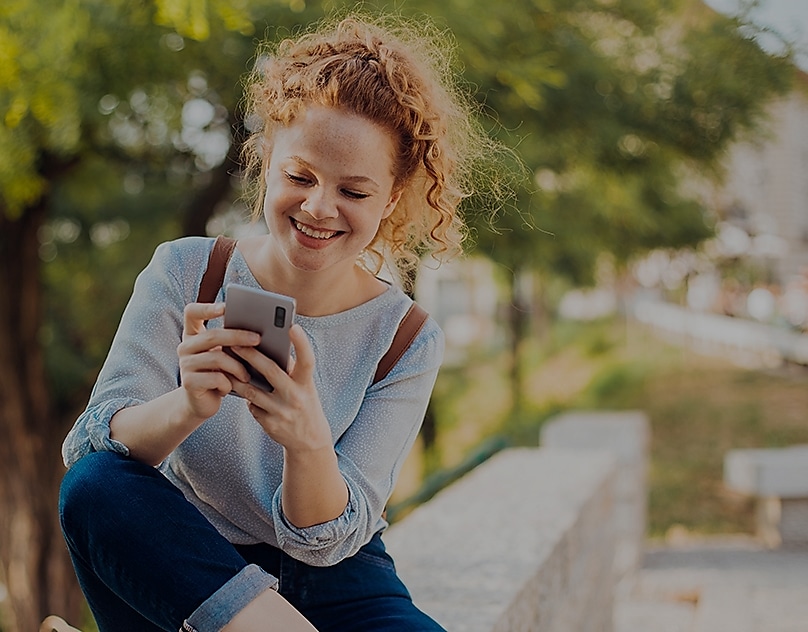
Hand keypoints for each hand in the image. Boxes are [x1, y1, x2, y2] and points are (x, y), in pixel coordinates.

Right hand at [177, 302, 259, 421]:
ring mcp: (185, 364)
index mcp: (193, 335)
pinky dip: (228, 383)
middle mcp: (185, 347)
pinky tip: (232, 387)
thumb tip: (260, 332)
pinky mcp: (189, 383)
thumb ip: (233, 342)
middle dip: (238, 336)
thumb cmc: (219, 374)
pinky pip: (215, 378)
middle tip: (258, 339)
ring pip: (216, 358)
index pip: (191, 312)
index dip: (207, 308)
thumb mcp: (226, 356)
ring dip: (237, 366)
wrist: (202, 403)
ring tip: (247, 374)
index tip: (226, 307)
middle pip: (211, 335)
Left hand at [228, 324, 331, 451]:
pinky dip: (246, 397)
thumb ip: (291, 369)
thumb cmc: (305, 403)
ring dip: (237, 377)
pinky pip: (251, 406)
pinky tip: (240, 389)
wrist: (309, 440)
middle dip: (251, 355)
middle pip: (271, 371)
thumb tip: (269, 347)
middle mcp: (296, 397)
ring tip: (226, 364)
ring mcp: (282, 412)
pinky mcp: (270, 424)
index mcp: (307, 384)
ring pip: (252, 391)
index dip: (302, 344)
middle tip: (234, 342)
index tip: (293, 327)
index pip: (307, 361)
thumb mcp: (305, 386)